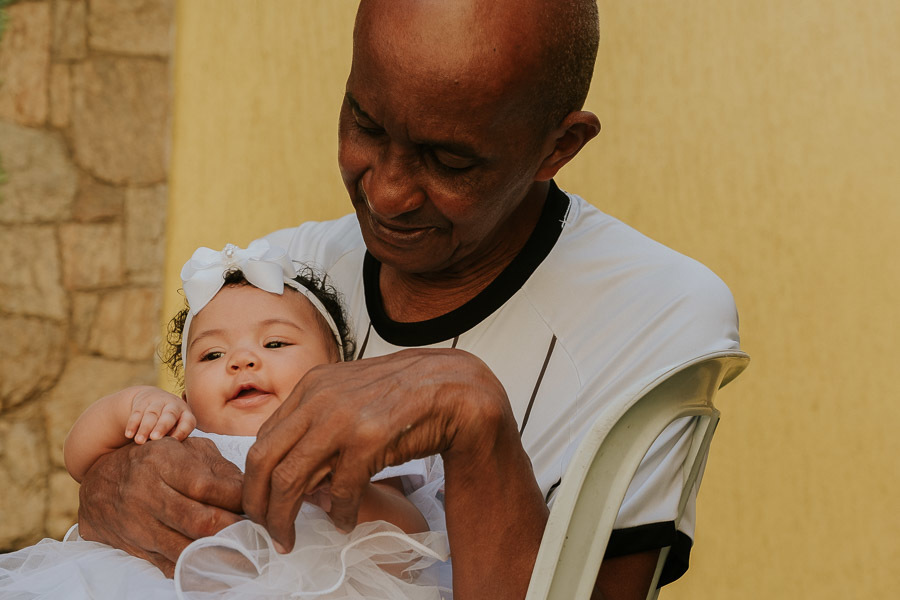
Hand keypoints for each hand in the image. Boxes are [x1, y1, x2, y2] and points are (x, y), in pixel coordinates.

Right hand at [77, 436, 243, 576]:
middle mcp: (147, 493)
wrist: (99, 484)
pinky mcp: (136, 549)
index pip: (206, 485)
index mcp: (161, 461)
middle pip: (199, 521)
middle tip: (257, 530)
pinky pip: (171, 566)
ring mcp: (139, 525)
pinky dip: (198, 569)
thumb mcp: (184, 449)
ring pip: (186, 548)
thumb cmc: (154, 461)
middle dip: (235, 529)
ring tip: (246, 550)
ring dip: (221, 552)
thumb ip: (218, 466)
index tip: (256, 503)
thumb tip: (250, 489)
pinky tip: (219, 565)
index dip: (238, 498)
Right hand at [124, 388, 195, 443]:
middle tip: (155, 438)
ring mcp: (158, 402)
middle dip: (161, 427)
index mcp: (186, 413)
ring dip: (144, 428)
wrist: (154, 398)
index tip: (174, 442)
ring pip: (151, 414)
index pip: (187, 422)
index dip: (182, 432)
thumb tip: (169, 453)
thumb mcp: (177, 427)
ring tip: (139, 441)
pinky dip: (132, 424)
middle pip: (169, 415)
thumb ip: (174, 437)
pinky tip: (129, 434)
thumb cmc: (170, 422)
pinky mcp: (142, 402)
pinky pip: (136, 413)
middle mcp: (173, 405)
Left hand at [242, 348, 509, 549]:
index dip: (256, 478)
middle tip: (265, 529)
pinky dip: (339, 513)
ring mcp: (342, 417)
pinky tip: (344, 522)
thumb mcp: (351, 396)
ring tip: (289, 538)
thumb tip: (294, 467)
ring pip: (291, 478)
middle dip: (258, 503)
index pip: (264, 438)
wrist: (454, 387)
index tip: (262, 504)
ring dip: (285, 517)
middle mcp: (319, 398)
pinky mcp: (368, 438)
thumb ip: (319, 423)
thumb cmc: (405, 396)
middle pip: (264, 459)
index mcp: (312, 386)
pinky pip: (340, 489)